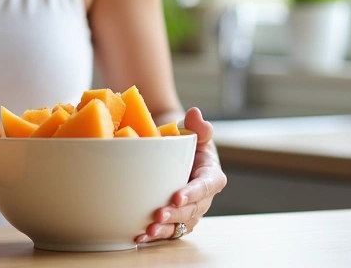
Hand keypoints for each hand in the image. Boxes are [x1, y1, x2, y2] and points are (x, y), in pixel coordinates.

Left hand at [136, 107, 226, 243]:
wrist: (172, 149)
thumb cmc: (186, 140)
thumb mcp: (194, 131)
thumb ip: (198, 125)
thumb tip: (195, 114)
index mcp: (211, 176)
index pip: (206, 186)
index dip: (194, 193)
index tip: (178, 195)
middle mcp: (202, 197)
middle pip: (193, 210)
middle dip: (177, 215)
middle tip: (158, 215)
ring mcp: (189, 210)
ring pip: (181, 224)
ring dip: (165, 229)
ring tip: (148, 230)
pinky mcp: (176, 219)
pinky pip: (169, 231)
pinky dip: (155, 235)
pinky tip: (140, 236)